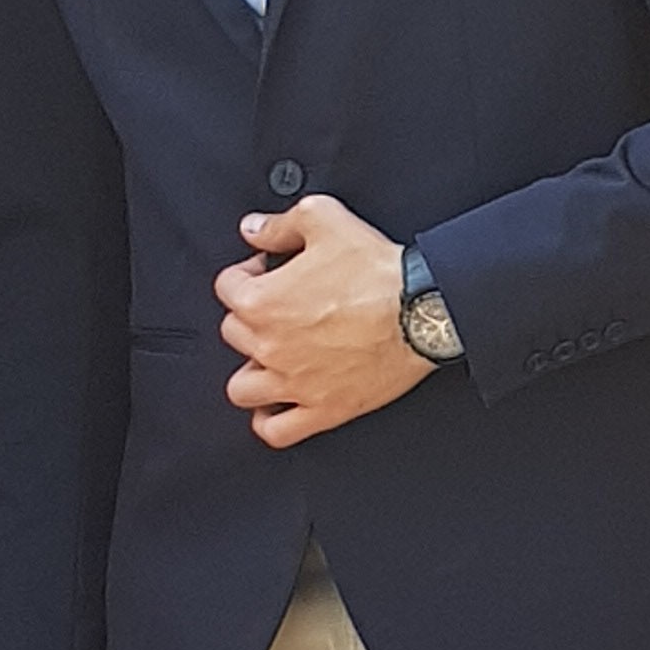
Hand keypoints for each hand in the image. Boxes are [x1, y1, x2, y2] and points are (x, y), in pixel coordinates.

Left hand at [215, 194, 433, 445]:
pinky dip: (269, 422)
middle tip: (281, 307)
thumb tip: (253, 230)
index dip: (247, 272)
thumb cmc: (379, 272)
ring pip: (242, 388)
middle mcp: (270, 347)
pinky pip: (278, 431)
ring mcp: (295, 384)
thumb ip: (279, 224)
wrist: (423, 311)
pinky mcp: (324, 409)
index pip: (226, 286)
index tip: (267, 270)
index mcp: (262, 302)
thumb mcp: (323, 218)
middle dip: (252, 316)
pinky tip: (277, 406)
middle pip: (233, 334)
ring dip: (251, 371)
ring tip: (271, 357)